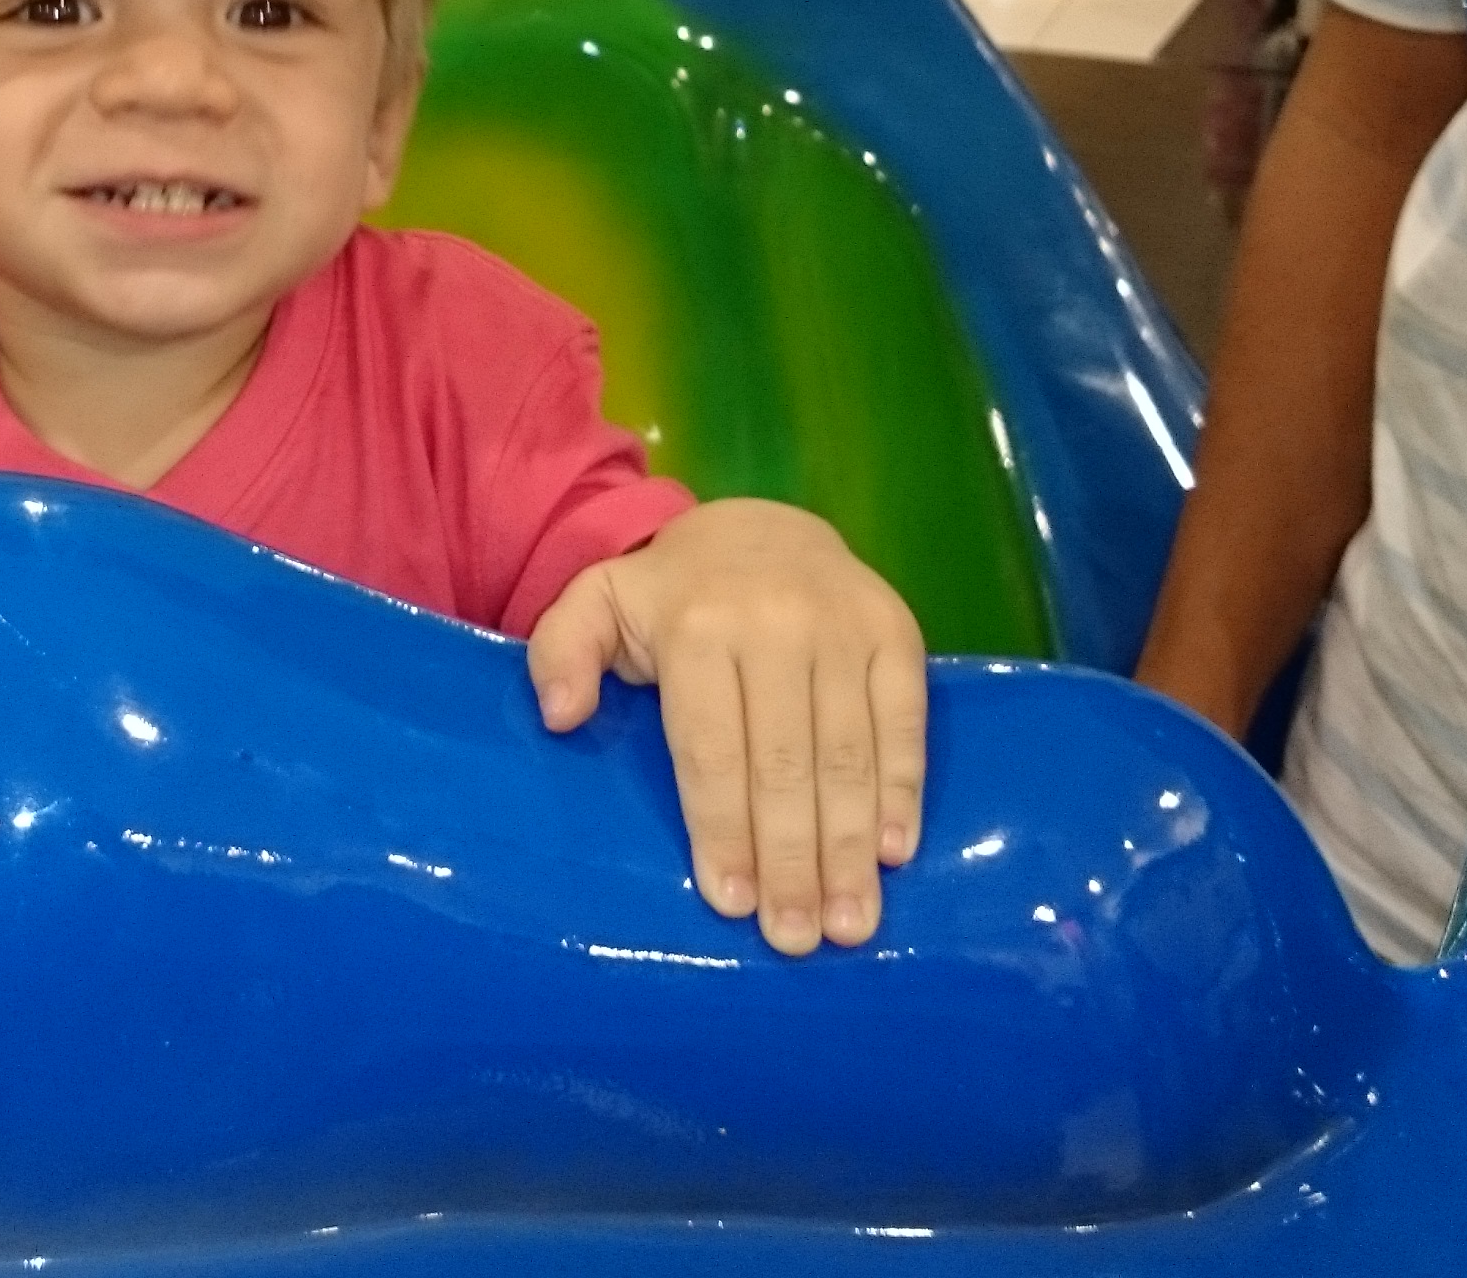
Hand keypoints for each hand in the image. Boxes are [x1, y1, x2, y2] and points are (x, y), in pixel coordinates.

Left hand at [528, 498, 928, 955]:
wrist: (763, 528)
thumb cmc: (672, 597)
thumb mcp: (596, 604)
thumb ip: (560, 653)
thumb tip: (560, 716)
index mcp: (698, 626)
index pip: (711, 748)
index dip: (722, 830)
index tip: (732, 904)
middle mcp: (776, 623)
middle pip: (784, 763)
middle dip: (791, 860)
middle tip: (796, 939)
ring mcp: (844, 627)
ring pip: (848, 754)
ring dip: (850, 847)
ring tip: (849, 925)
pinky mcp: (897, 633)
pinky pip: (905, 722)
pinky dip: (902, 792)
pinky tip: (893, 854)